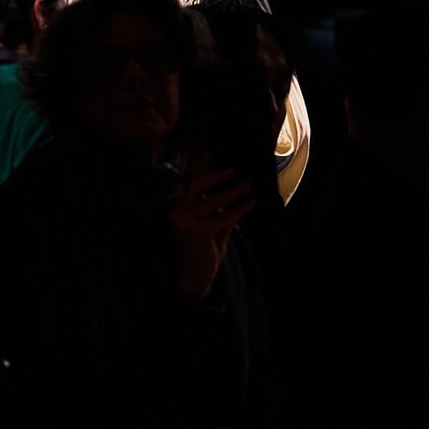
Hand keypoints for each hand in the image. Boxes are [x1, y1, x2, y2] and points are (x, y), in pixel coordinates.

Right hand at [169, 167, 256, 300]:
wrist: (194, 280)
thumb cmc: (203, 254)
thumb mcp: (212, 228)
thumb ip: (220, 211)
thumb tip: (237, 193)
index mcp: (179, 209)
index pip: (191, 183)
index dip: (201, 165)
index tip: (210, 147)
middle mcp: (178, 213)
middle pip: (199, 185)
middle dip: (217, 175)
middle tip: (236, 170)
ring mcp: (185, 222)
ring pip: (213, 200)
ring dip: (234, 192)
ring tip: (248, 185)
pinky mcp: (197, 232)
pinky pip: (222, 216)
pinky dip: (239, 209)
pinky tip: (250, 203)